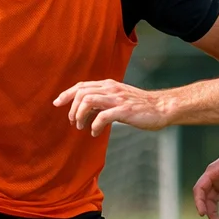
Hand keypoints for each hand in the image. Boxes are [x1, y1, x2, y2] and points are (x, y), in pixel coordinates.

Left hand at [54, 80, 169, 134]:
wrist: (162, 107)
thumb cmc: (141, 106)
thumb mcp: (119, 98)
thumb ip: (104, 101)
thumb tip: (87, 110)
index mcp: (109, 85)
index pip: (82, 85)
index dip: (67, 93)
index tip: (57, 102)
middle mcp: (111, 89)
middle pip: (81, 92)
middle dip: (72, 108)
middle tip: (72, 122)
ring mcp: (117, 99)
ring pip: (88, 101)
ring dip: (80, 115)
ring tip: (81, 126)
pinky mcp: (124, 110)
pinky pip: (102, 116)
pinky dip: (94, 125)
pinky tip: (95, 133)